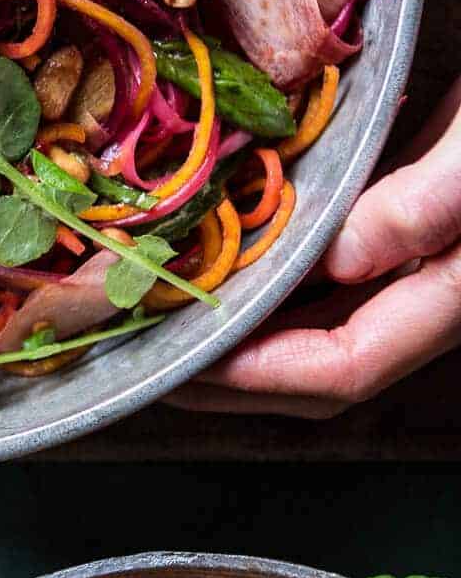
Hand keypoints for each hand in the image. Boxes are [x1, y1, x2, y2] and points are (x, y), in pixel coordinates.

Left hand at [171, 81, 460, 417]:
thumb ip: (430, 201)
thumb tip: (344, 258)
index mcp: (459, 289)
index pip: (343, 367)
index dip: (255, 376)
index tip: (178, 362)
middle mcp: (435, 285)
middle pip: (321, 357)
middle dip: (233, 364)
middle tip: (147, 341)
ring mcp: (425, 250)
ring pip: (323, 310)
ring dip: (247, 312)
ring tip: (169, 294)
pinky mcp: (413, 203)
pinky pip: (335, 253)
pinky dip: (279, 253)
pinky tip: (232, 229)